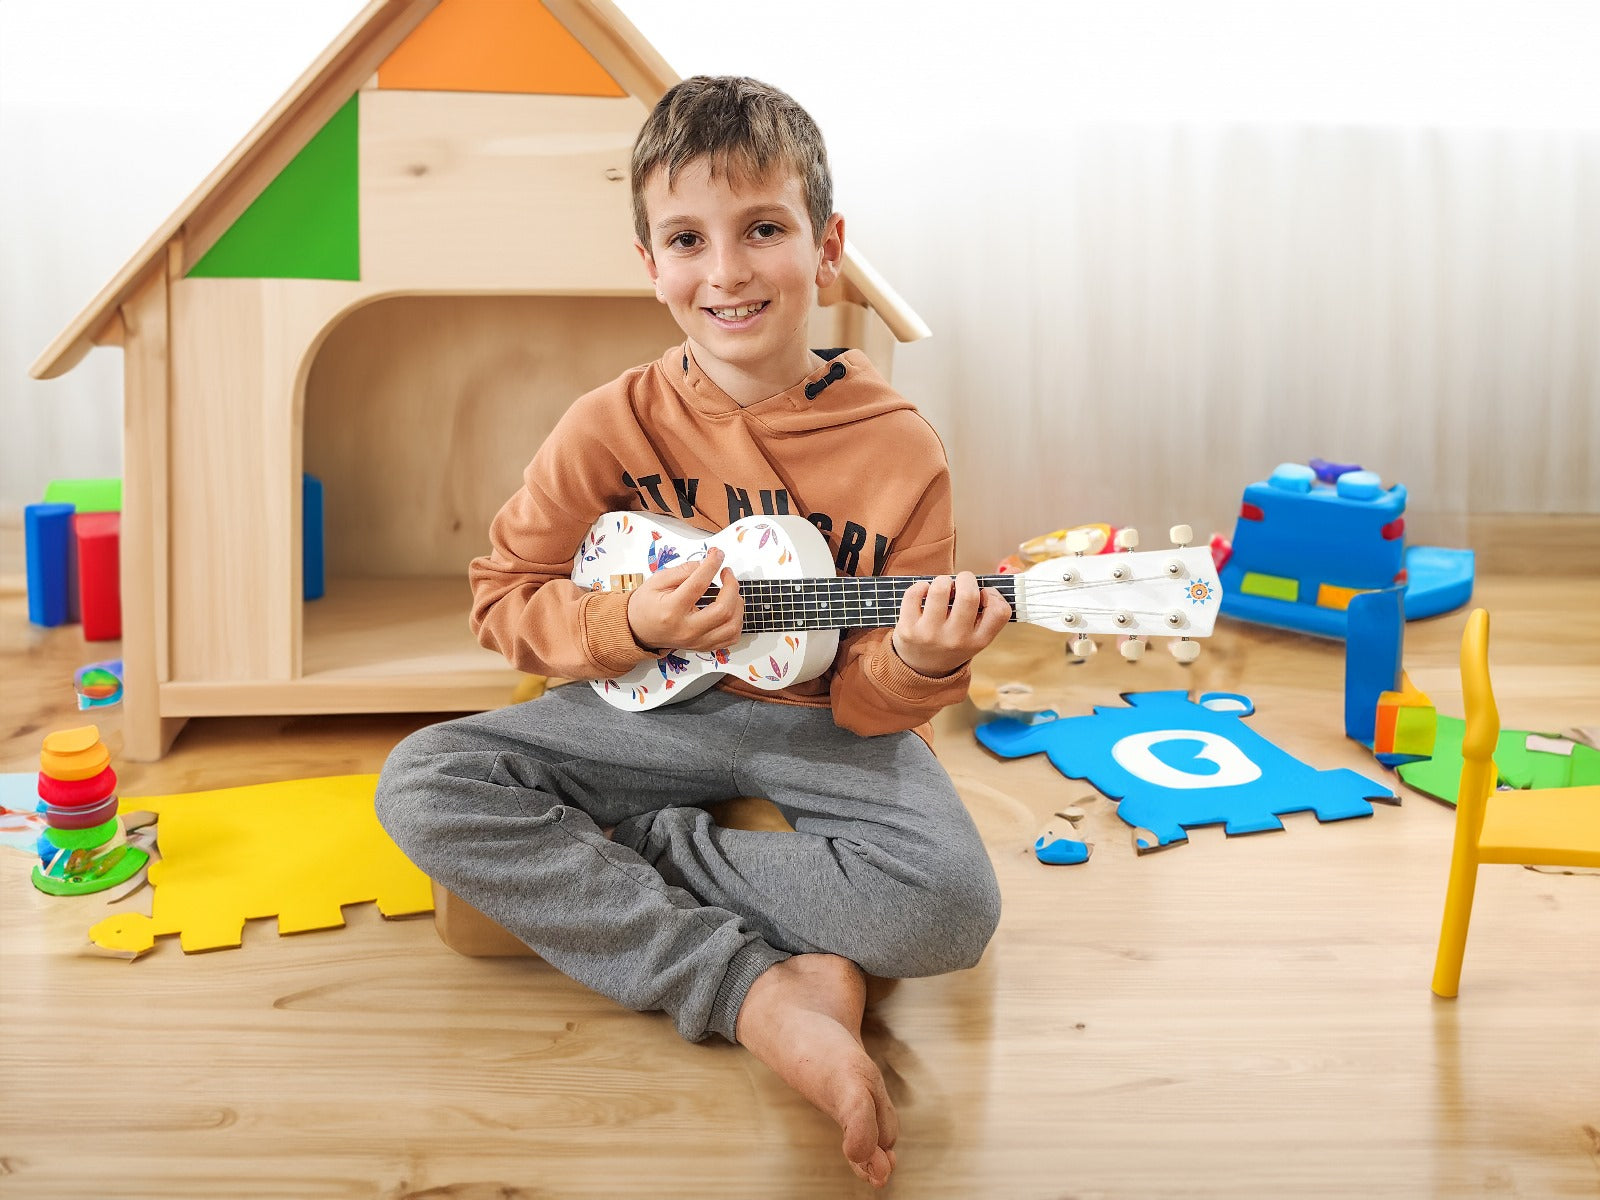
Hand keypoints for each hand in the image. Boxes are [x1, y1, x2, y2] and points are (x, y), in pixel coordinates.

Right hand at [626, 547, 742, 651]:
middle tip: (726, 573)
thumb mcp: (657, 581)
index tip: (717, 554)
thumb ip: (682, 571)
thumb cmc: (646, 606)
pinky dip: (736, 622)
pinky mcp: (703, 646)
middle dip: (731, 586)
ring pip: (731, 627)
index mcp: (671, 610)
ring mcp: (697, 641)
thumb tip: (705, 564)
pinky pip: (730, 638)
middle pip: (723, 610)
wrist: (637, 630)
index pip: (698, 584)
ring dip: (737, 605)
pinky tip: (730, 609)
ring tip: (730, 591)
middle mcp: (686, 629)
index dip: (712, 565)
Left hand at [891, 573, 1010, 676]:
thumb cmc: (955, 641)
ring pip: (939, 589)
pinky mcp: (908, 630)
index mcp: (978, 641)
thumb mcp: (976, 634)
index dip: (993, 595)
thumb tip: (1010, 569)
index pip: (1000, 611)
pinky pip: (914, 593)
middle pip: (968, 595)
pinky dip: (920, 586)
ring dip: (943, 580)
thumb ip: (992, 608)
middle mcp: (956, 639)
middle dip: (966, 578)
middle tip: (961, 582)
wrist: (923, 668)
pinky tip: (924, 593)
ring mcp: (930, 635)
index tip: (982, 594)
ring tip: (942, 587)